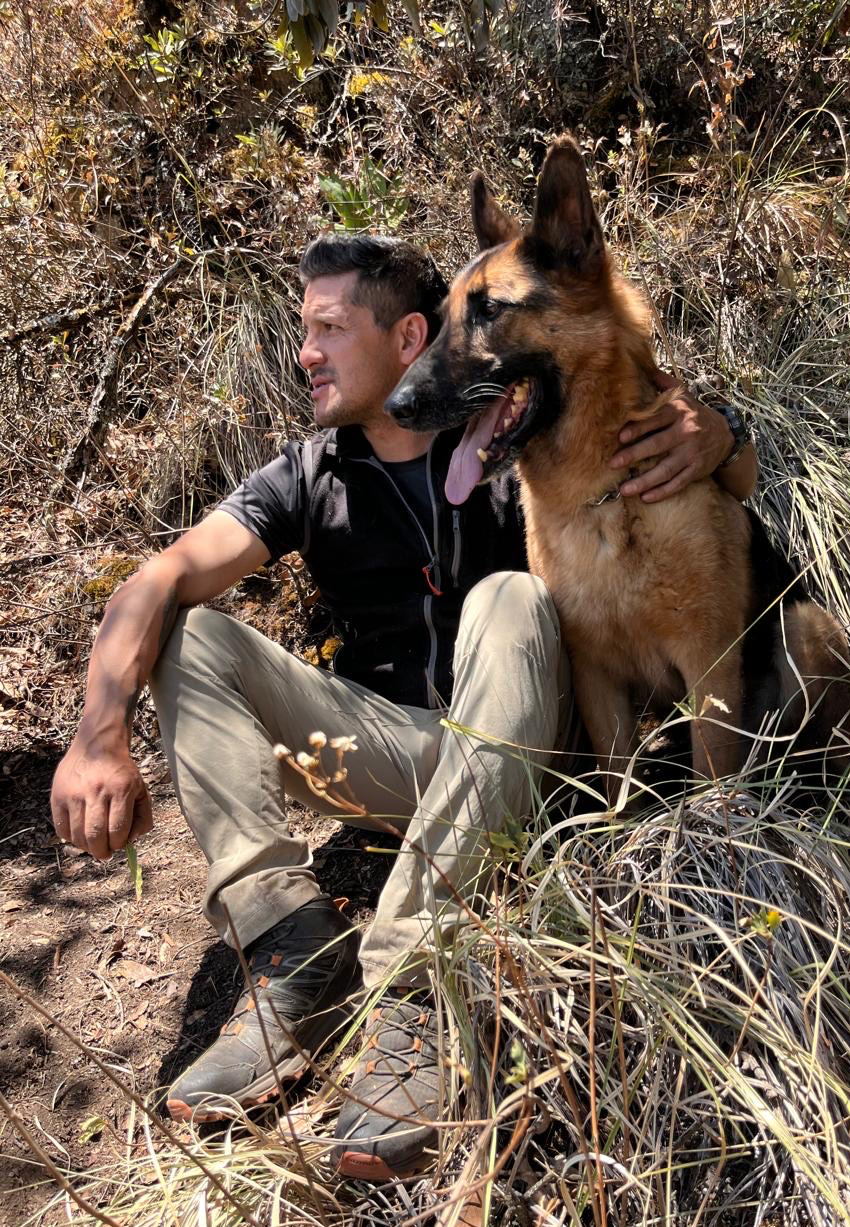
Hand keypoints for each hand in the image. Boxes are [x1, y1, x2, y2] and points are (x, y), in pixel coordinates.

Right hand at [51, 736, 152, 860]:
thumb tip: (131, 842)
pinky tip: (80, 834)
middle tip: (105, 853)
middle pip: (95, 836)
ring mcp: (74, 794)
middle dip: (102, 852)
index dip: (119, 845)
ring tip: (93, 844)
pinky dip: (71, 838)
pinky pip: (62, 829)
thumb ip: (143, 817)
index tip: (119, 845)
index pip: (117, 830)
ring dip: (87, 847)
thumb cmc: (122, 773)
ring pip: (77, 835)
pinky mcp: (58, 796)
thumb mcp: (141, 790)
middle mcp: (96, 791)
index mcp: (121, 789)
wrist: (97, 746)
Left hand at [610, 370, 733, 502]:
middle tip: (613, 464)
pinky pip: (678, 483)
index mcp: (680, 412)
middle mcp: (686, 432)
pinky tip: (646, 498)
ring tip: (625, 489)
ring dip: (644, 481)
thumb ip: (665, 384)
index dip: (638, 429)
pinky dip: (662, 492)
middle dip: (634, 455)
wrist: (726, 434)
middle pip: (657, 445)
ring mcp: (692, 453)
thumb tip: (646, 367)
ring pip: (666, 469)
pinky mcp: (697, 470)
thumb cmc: (695, 414)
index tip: (620, 437)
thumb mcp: (685, 396)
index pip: (655, 420)